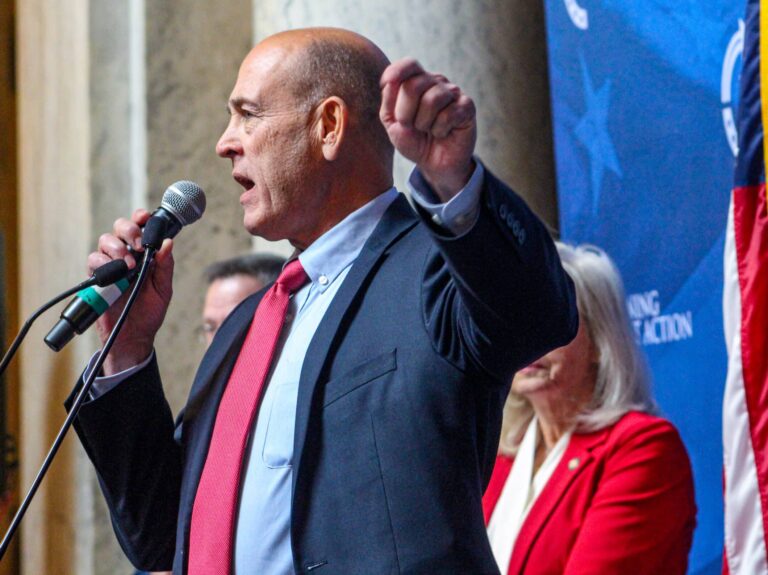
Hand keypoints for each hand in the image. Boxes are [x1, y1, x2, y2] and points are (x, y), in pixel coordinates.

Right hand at [86, 209, 173, 373]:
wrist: (134, 336)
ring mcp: (110, 265)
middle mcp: (126, 255)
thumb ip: (165, 266)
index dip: (141, 218)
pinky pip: (94, 260)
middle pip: (120, 227)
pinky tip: (117, 273)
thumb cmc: (149, 312)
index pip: (140, 228)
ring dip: (117, 247)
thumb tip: (168, 243)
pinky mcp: (97, 277)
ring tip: (130, 265)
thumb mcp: (163, 289)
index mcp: (144, 254)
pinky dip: (104, 262)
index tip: (145, 217)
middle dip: (129, 230)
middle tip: (139, 244)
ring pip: (106, 240)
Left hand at [380, 58, 476, 200]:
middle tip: (410, 126)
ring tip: (427, 130)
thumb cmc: (414, 140)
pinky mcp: (467, 107)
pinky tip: (443, 133)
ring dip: (423, 123)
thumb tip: (390, 81)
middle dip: (405, 112)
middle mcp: (436, 82)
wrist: (435, 164)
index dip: (397, 71)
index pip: (409, 65)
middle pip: (414, 85)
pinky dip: (440, 129)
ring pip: (432, 100)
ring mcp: (453, 93)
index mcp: (417, 81)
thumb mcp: (393, 123)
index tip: (387, 82)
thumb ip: (389, 101)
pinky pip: (448, 114)